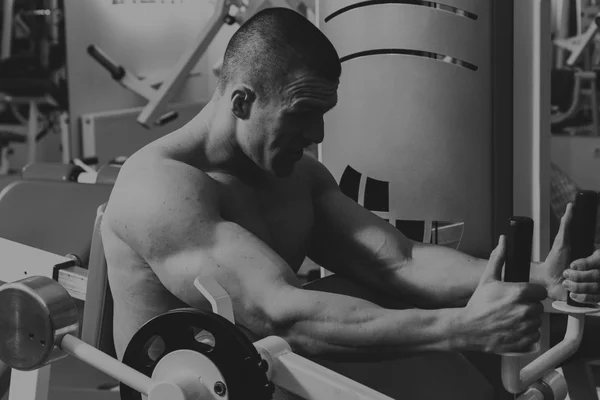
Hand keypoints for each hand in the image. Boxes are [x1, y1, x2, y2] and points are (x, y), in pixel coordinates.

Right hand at [457, 236, 546, 352]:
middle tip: (512, 308)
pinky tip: (512, 330)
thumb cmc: (477, 305)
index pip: (540, 292)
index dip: (531, 294)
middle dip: (528, 307)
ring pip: (537, 322)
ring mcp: (526, 327)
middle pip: (538, 307)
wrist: (467, 328)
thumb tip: (503, 242)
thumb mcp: (487, 279)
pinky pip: (535, 337)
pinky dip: (526, 335)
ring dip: (527, 321)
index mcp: (519, 293)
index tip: (522, 296)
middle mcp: (525, 310)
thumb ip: (498, 259)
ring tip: (511, 320)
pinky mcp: (525, 342)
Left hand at [544, 203, 599, 303]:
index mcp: (595, 257)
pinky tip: (571, 291)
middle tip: (566, 272)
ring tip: (567, 281)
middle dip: (577, 274)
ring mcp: (598, 284)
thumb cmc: (555, 260)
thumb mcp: (561, 241)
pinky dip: (580, 296)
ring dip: (576, 285)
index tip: (572, 264)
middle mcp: (599, 270)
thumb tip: (571, 206)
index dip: (586, 263)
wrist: (548, 280)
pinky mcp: (595, 298)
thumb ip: (567, 224)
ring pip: (596, 287)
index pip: (599, 259)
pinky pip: (594, 299)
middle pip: (597, 275)